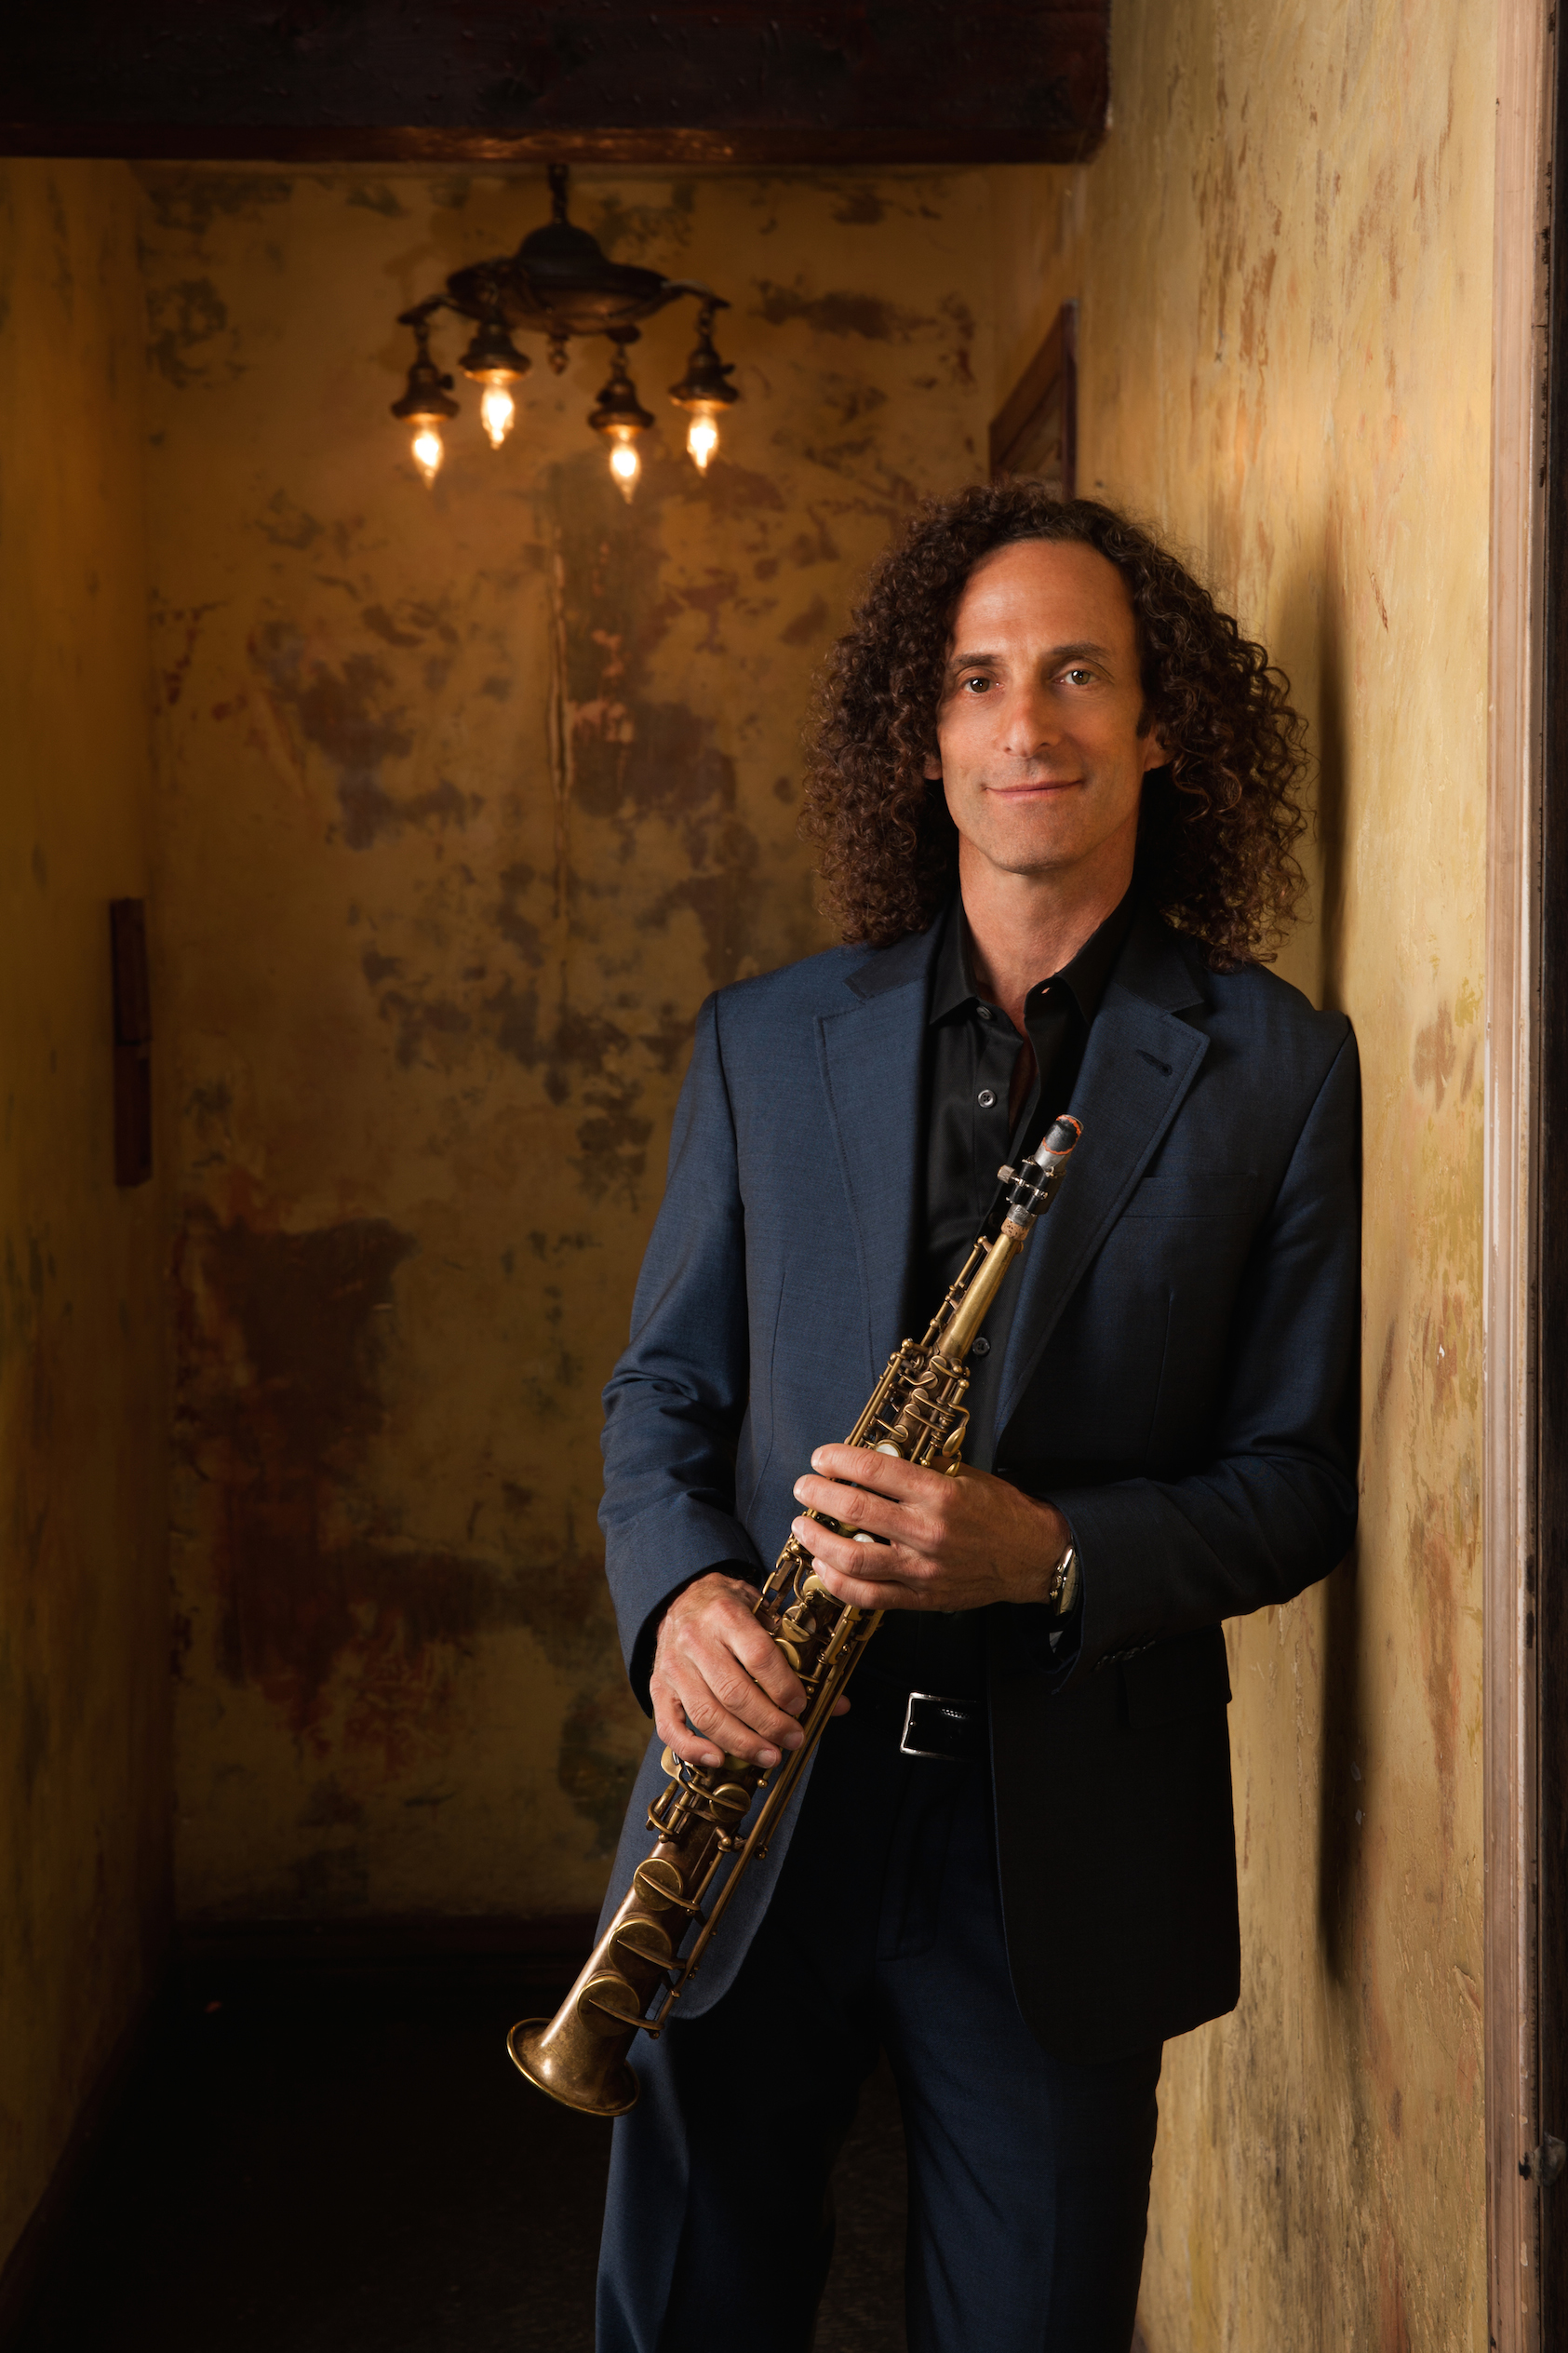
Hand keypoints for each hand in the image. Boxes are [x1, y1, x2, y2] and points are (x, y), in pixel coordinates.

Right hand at [650, 1570, 849, 1771]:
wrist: (681, 1596)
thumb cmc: (728, 1608)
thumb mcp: (765, 1615)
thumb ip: (796, 1655)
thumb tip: (836, 1702)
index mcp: (726, 1614)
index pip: (759, 1657)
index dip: (784, 1687)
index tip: (801, 1707)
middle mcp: (695, 1640)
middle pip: (734, 1693)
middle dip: (769, 1724)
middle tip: (793, 1738)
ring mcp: (673, 1667)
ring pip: (707, 1715)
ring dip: (742, 1743)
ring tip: (769, 1755)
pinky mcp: (658, 1688)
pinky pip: (669, 1727)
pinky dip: (692, 1748)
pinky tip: (718, 1759)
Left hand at [790, 1445, 1070, 1613]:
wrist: (1033, 1557)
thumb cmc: (1001, 1513)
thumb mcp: (966, 1476)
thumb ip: (921, 1469)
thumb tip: (873, 1459)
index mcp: (940, 1494)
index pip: (875, 1470)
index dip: (839, 1461)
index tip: (821, 1458)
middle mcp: (928, 1532)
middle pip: (855, 1510)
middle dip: (819, 1495)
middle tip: (803, 1487)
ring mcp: (922, 1569)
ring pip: (853, 1557)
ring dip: (818, 1540)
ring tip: (803, 1527)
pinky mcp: (920, 1598)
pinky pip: (868, 1595)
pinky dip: (838, 1582)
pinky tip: (823, 1567)